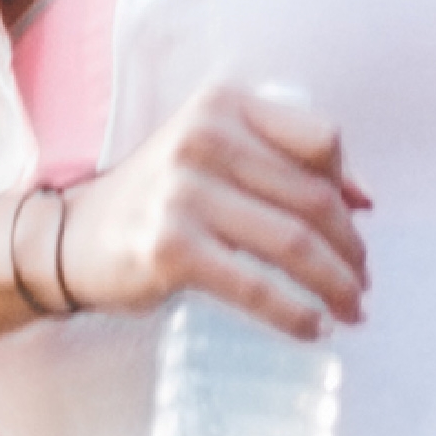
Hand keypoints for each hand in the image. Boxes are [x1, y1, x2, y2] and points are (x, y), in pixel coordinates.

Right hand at [51, 83, 373, 338]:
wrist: (72, 238)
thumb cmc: (160, 197)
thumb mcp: (214, 154)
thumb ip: (281, 161)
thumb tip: (363, 198)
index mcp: (223, 106)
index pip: (321, 139)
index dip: (349, 185)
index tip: (360, 221)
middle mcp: (204, 139)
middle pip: (314, 198)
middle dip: (350, 250)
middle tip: (361, 283)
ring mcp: (184, 192)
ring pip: (294, 244)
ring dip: (334, 285)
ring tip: (350, 310)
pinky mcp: (172, 247)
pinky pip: (257, 287)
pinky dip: (296, 314)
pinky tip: (313, 329)